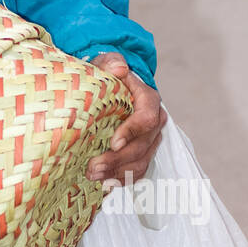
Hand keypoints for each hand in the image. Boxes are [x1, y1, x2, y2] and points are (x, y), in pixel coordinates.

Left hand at [85, 53, 166, 187]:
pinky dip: (123, 179)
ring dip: (118, 173)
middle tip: (93, 167)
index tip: (113, 142)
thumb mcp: (105, 63)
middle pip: (143, 146)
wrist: (109, 87)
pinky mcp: (142, 152)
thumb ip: (111, 62)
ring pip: (141, 161)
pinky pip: (138, 170)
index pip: (147, 118)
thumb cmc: (106, 74)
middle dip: (119, 159)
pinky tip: (105, 184)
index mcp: (148, 100)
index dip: (132, 131)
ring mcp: (149, 139)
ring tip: (93, 176)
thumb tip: (120, 69)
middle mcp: (154, 122)